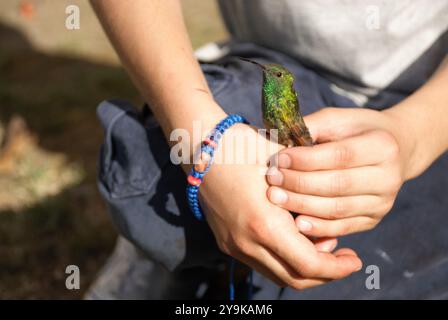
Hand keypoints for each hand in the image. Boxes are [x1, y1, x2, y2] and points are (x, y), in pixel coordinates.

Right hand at [200, 123, 361, 288]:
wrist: (200, 147)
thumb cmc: (244, 148)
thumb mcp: (283, 163)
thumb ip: (309, 193)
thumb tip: (332, 216)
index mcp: (264, 224)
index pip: (309, 264)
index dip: (337, 267)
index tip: (356, 259)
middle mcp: (246, 243)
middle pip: (295, 278)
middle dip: (325, 273)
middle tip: (344, 258)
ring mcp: (233, 245)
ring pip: (277, 274)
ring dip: (304, 267)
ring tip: (322, 245)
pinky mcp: (226, 242)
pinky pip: (261, 262)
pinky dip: (283, 259)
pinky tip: (295, 237)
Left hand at [266, 107, 416, 236]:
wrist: (395, 150)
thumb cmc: (357, 131)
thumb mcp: (338, 119)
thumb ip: (311, 127)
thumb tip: (276, 138)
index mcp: (382, 146)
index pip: (339, 156)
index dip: (306, 160)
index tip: (279, 158)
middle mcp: (387, 177)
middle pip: (337, 184)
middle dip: (299, 183)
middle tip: (272, 179)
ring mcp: (382, 202)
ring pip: (337, 208)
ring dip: (302, 205)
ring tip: (276, 197)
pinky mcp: (372, 220)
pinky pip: (342, 227)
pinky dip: (318, 226)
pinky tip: (297, 222)